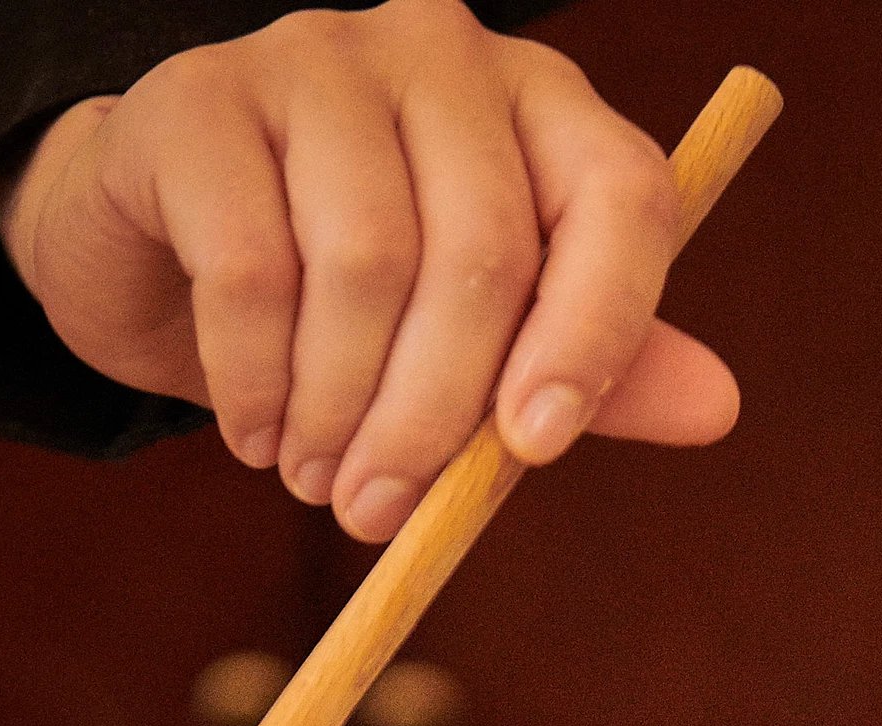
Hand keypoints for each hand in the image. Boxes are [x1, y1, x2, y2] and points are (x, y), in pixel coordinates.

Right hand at [0, 0, 739, 538]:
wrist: (164, 254)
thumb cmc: (354, 309)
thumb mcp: (486, 347)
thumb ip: (593, 370)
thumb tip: (717, 406)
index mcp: (543, 110)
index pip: (623, 197)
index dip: (597, 329)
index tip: (536, 448)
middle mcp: (444, 53)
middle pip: (482, 252)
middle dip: (435, 418)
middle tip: (381, 516)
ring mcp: (318, 57)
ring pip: (364, 263)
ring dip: (338, 413)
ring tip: (316, 481)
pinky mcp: (198, 98)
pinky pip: (249, 269)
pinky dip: (254, 382)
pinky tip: (254, 435)